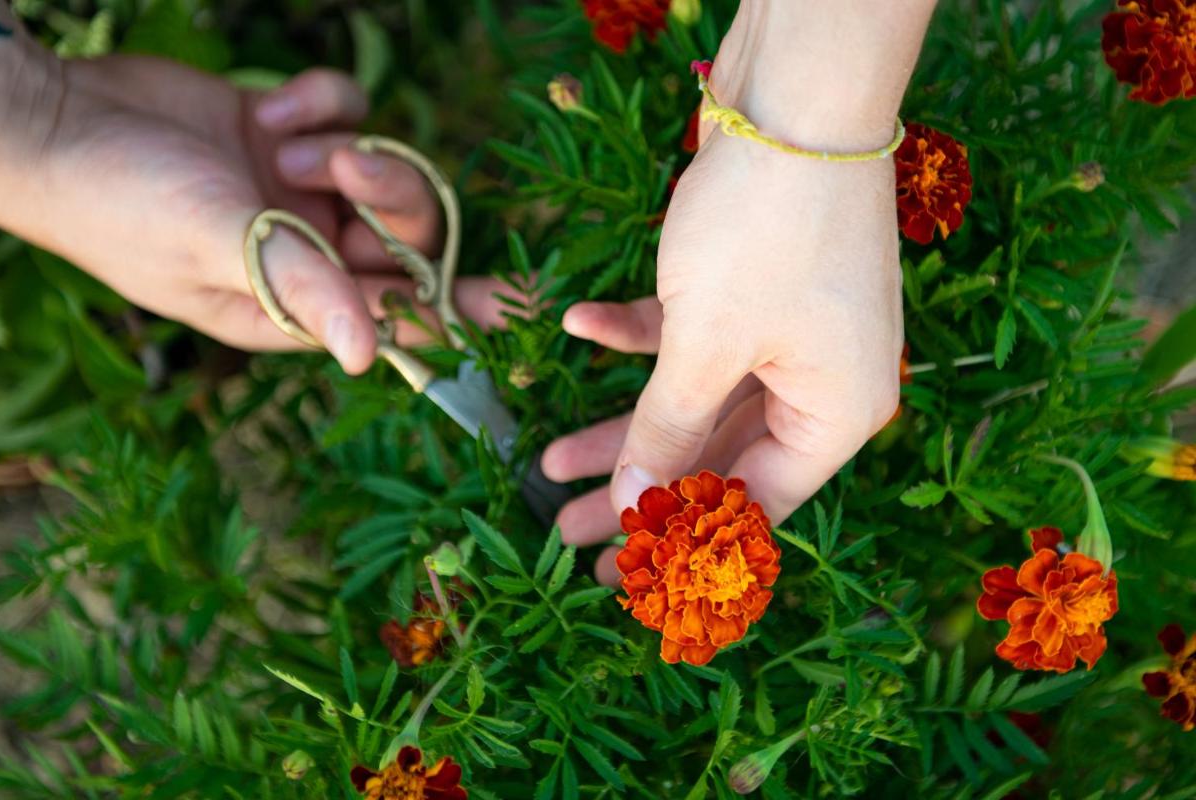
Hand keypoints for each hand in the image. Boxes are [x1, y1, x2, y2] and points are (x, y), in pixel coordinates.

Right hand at [0, 47, 506, 372]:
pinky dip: (318, 103)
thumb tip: (372, 356)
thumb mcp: (216, 246)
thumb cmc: (121, 203)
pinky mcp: (287, 133)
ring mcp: (298, 191)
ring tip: (284, 142)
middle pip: (407, 228)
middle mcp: (307, 251)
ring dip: (347, 145)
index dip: (463, 306)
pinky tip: (265, 107)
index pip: (404, 312)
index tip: (523, 301)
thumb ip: (302, 287)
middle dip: (389, 194)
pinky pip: (348, 112)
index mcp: (296, 302)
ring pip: (384, 165)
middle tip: (342, 169)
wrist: (56, 120)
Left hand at [542, 1, 936, 583]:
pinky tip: (577, 324)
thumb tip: (632, 509)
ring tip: (544, 461)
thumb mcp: (705, 346)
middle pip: (713, 457)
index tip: (615, 575)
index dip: (678, 544)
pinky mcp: (754, 286)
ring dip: (617, 422)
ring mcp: (788, 331)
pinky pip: (689, 333)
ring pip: (691, 399)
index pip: (752, 504)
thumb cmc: (766, 231)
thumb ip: (666, 432)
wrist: (795, 94)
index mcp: (835, 415)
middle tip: (562, 534)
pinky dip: (633, 335)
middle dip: (632, 489)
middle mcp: (819, 381)